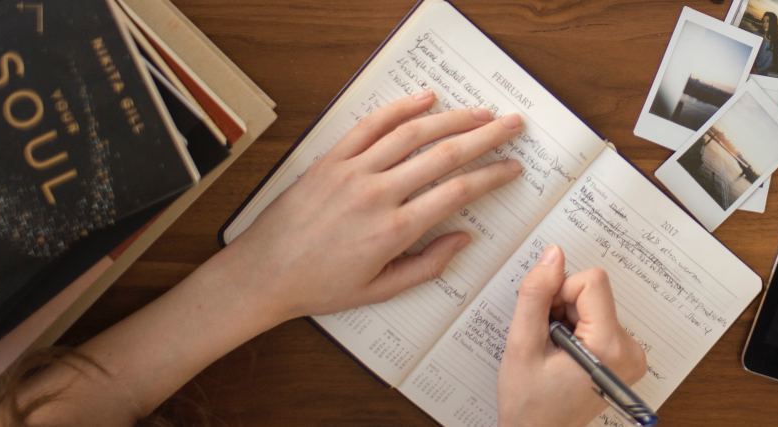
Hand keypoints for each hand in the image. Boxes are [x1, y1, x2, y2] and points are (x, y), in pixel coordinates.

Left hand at [220, 90, 523, 320]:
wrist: (264, 273)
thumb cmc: (321, 286)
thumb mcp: (381, 290)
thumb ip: (427, 265)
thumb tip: (464, 238)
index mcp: (394, 230)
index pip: (457, 192)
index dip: (492, 176)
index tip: (513, 168)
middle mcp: (377, 194)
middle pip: (444, 154)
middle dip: (486, 137)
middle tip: (513, 125)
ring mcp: (352, 171)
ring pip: (412, 134)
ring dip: (452, 118)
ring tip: (481, 111)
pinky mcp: (331, 159)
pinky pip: (370, 126)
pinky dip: (400, 109)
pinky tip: (426, 99)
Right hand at [498, 245, 647, 426]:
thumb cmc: (529, 402)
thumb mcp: (522, 345)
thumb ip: (536, 295)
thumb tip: (553, 254)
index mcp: (610, 346)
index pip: (592, 282)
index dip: (560, 293)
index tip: (546, 321)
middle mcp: (630, 349)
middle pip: (594, 292)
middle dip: (562, 307)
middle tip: (546, 341)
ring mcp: (631, 354)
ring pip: (594, 304)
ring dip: (568, 318)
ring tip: (554, 352)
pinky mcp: (624, 356)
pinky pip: (599, 319)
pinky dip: (577, 329)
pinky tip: (564, 354)